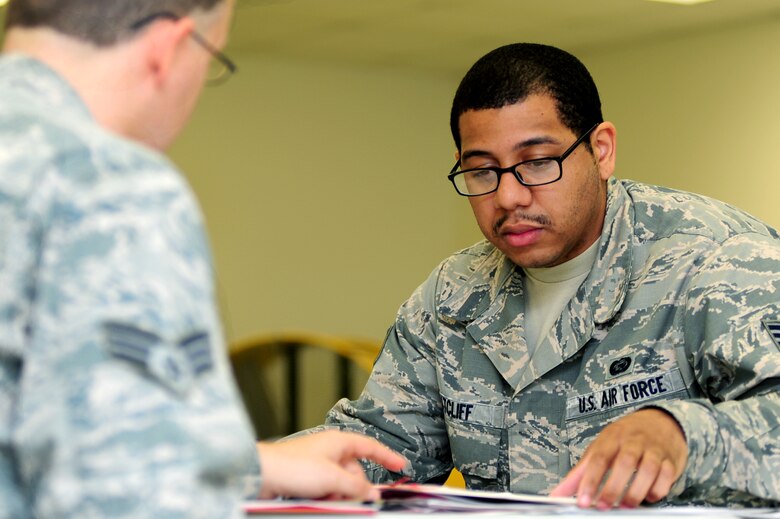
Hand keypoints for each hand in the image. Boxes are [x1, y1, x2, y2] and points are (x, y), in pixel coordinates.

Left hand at [256, 430, 406, 500]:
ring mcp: (318, 464)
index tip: (401, 466)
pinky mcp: (307, 478)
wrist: (261, 475)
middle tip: (348, 498)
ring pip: (341, 483)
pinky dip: (327, 497)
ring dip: (338, 494)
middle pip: (355, 471)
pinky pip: (327, 489)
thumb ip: (356, 486)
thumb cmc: (292, 466)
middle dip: (354, 487)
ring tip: (326, 499)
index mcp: (339, 442)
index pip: (370, 446)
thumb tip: (374, 494)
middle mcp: (330, 451)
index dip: (387, 456)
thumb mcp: (332, 478)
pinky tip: (319, 501)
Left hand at [551, 408, 687, 508]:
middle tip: (604, 506)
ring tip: (625, 505)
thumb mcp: (599, 449)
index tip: (583, 501)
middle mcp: (633, 441)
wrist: (659, 422)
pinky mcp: (670, 460)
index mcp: (611, 437)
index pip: (598, 458)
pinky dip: (658, 490)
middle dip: (613, 488)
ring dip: (636, 491)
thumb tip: (557, 495)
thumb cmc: (624, 439)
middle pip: (624, 463)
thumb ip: (579, 474)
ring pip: (648, 469)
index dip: (589, 481)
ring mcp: (653, 449)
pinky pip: (667, 476)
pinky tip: (648, 497)